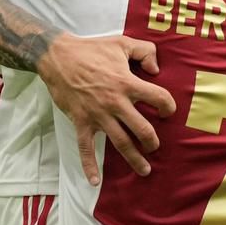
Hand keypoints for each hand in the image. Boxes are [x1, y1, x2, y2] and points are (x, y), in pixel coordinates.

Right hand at [36, 32, 175, 184]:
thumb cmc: (91, 50)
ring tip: (145, 170)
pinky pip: (85, 148)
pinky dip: (89, 166)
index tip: (167, 112)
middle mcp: (115, 102)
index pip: (158, 98)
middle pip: (142, 129)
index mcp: (127, 83)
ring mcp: (98, 115)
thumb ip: (145, 51)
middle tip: (154, 146)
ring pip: (121, 143)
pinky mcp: (81, 122)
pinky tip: (95, 181)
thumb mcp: (122, 43)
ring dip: (135, 158)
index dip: (168, 106)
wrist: (58, 57)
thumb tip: (156, 69)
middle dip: (152, 141)